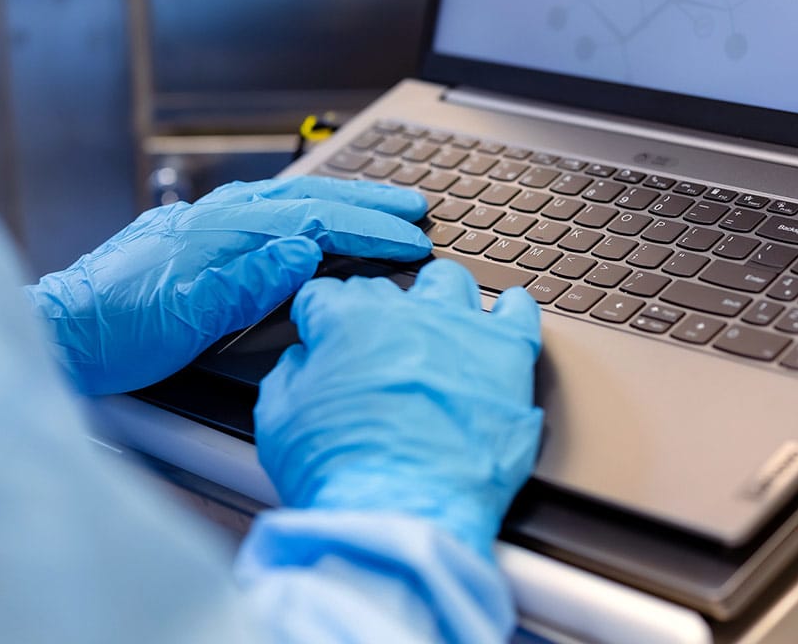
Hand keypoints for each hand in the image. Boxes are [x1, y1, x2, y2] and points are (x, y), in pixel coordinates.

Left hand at [26, 176, 431, 394]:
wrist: (56, 332)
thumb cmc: (113, 332)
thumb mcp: (185, 317)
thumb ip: (249, 282)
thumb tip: (305, 250)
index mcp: (219, 232)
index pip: (313, 220)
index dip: (368, 229)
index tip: (411, 238)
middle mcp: (213, 217)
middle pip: (306, 198)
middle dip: (366, 201)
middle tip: (415, 207)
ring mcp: (202, 222)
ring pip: (287, 199)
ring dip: (338, 199)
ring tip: (378, 205)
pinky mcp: (192, 236)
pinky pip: (262, 209)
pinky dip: (302, 208)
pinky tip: (309, 217)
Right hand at [254, 260, 543, 558]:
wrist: (406, 513)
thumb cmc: (343, 474)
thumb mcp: (278, 422)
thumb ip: (289, 375)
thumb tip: (302, 361)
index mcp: (347, 320)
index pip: (326, 295)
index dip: (318, 317)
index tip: (320, 332)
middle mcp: (407, 312)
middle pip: (387, 290)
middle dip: (373, 314)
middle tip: (372, 351)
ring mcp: (462, 330)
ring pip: (450, 284)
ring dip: (437, 298)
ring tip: (435, 324)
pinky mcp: (509, 358)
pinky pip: (519, 312)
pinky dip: (511, 309)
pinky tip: (503, 317)